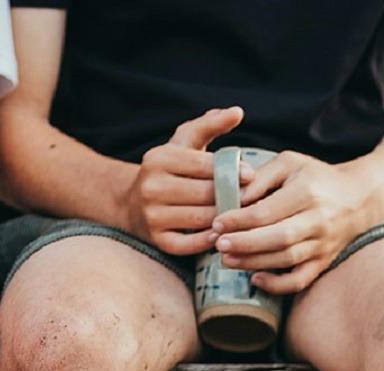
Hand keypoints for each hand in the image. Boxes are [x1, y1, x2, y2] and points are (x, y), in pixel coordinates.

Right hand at [124, 107, 254, 254]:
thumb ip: (211, 124)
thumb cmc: (171, 168)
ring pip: (201, 218)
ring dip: (224, 218)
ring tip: (241, 215)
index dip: (232, 170)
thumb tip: (238, 112)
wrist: (133, 202)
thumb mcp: (185, 142)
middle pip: (205, 194)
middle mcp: (151, 186)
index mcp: (159, 158)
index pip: (205, 165)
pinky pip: (189, 244)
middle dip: (231, 196)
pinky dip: (207, 240)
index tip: (251, 175)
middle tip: (250, 198)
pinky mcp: (156, 239)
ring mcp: (151, 215)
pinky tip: (220, 233)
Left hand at [210, 151, 377, 294]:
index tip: (216, 223)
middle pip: (278, 237)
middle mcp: (318, 220)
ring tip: (226, 260)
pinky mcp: (323, 262)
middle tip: (218, 244)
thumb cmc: (315, 178)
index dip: (239, 219)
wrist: (358, 197)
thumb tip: (234, 196)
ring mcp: (322, 244)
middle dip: (244, 243)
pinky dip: (278, 285)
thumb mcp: (289, 164)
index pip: (268, 210)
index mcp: (308, 192)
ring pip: (286, 259)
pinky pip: (301, 280)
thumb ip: (260, 177)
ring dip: (253, 262)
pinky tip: (256, 280)